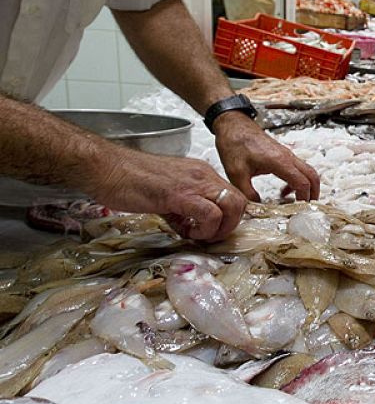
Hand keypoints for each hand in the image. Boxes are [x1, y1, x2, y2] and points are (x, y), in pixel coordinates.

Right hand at [86, 147, 247, 241]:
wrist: (105, 167)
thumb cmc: (127, 179)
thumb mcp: (164, 194)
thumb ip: (181, 208)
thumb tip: (190, 227)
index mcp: (200, 174)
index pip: (231, 196)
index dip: (226, 218)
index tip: (208, 230)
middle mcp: (202, 175)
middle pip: (239, 201)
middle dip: (229, 225)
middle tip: (208, 236)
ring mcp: (193, 182)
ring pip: (232, 205)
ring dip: (220, 228)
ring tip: (199, 235)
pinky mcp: (180, 194)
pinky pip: (209, 214)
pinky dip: (204, 229)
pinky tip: (185, 232)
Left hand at [212, 112, 319, 201]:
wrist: (233, 124)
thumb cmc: (234, 144)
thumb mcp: (236, 173)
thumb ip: (248, 193)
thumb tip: (258, 207)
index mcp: (279, 162)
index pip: (302, 183)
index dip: (303, 198)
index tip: (298, 211)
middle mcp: (287, 157)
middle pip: (312, 176)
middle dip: (314, 193)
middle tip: (306, 208)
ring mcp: (287, 154)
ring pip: (308, 171)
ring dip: (307, 186)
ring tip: (297, 202)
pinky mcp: (282, 154)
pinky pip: (298, 168)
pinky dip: (298, 181)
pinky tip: (284, 190)